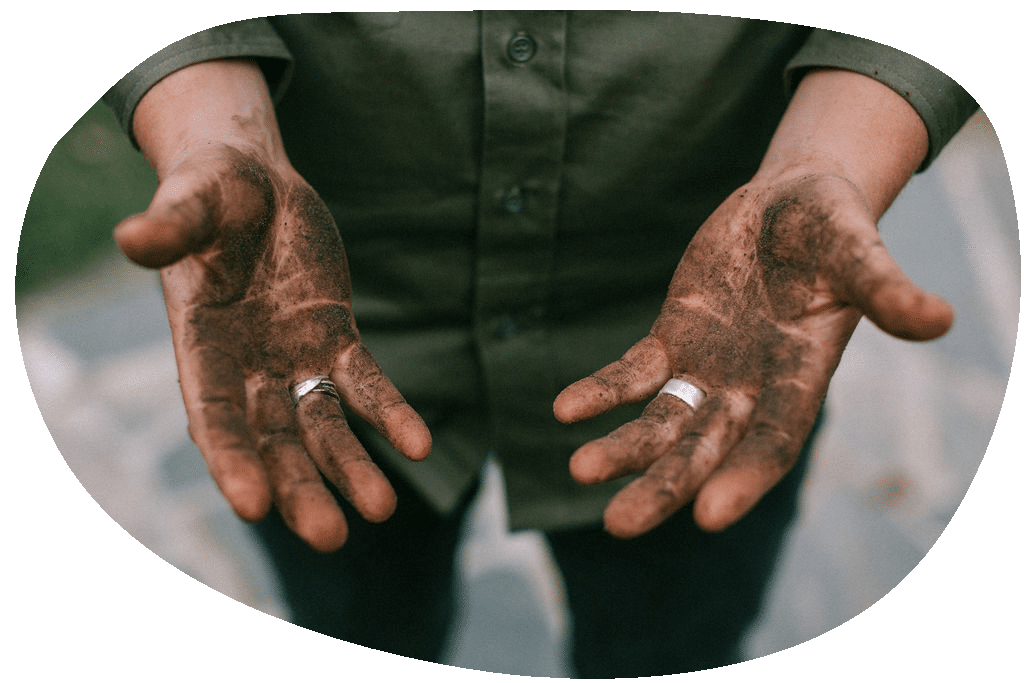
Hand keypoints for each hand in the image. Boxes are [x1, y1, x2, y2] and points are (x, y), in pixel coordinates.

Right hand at [115, 143, 430, 552]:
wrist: (255, 183)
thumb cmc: (212, 188)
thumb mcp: (194, 198)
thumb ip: (172, 225)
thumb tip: (131, 238)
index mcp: (199, 344)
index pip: (213, 413)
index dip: (232, 458)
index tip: (253, 506)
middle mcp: (245, 366)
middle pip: (273, 439)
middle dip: (300, 486)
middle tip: (330, 537)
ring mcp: (292, 358)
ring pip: (322, 425)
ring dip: (350, 467)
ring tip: (382, 509)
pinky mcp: (334, 340)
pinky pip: (364, 384)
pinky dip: (389, 414)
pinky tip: (417, 446)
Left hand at [553, 172, 952, 537]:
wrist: (789, 202)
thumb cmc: (833, 227)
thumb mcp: (858, 250)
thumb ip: (886, 288)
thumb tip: (940, 319)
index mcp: (802, 377)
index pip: (774, 441)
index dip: (746, 477)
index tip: (709, 517)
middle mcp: (751, 387)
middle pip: (705, 449)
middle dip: (665, 485)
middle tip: (619, 524)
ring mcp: (708, 368)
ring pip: (660, 422)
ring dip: (623, 448)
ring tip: (580, 470)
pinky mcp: (672, 340)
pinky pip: (632, 373)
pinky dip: (602, 392)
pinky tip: (563, 411)